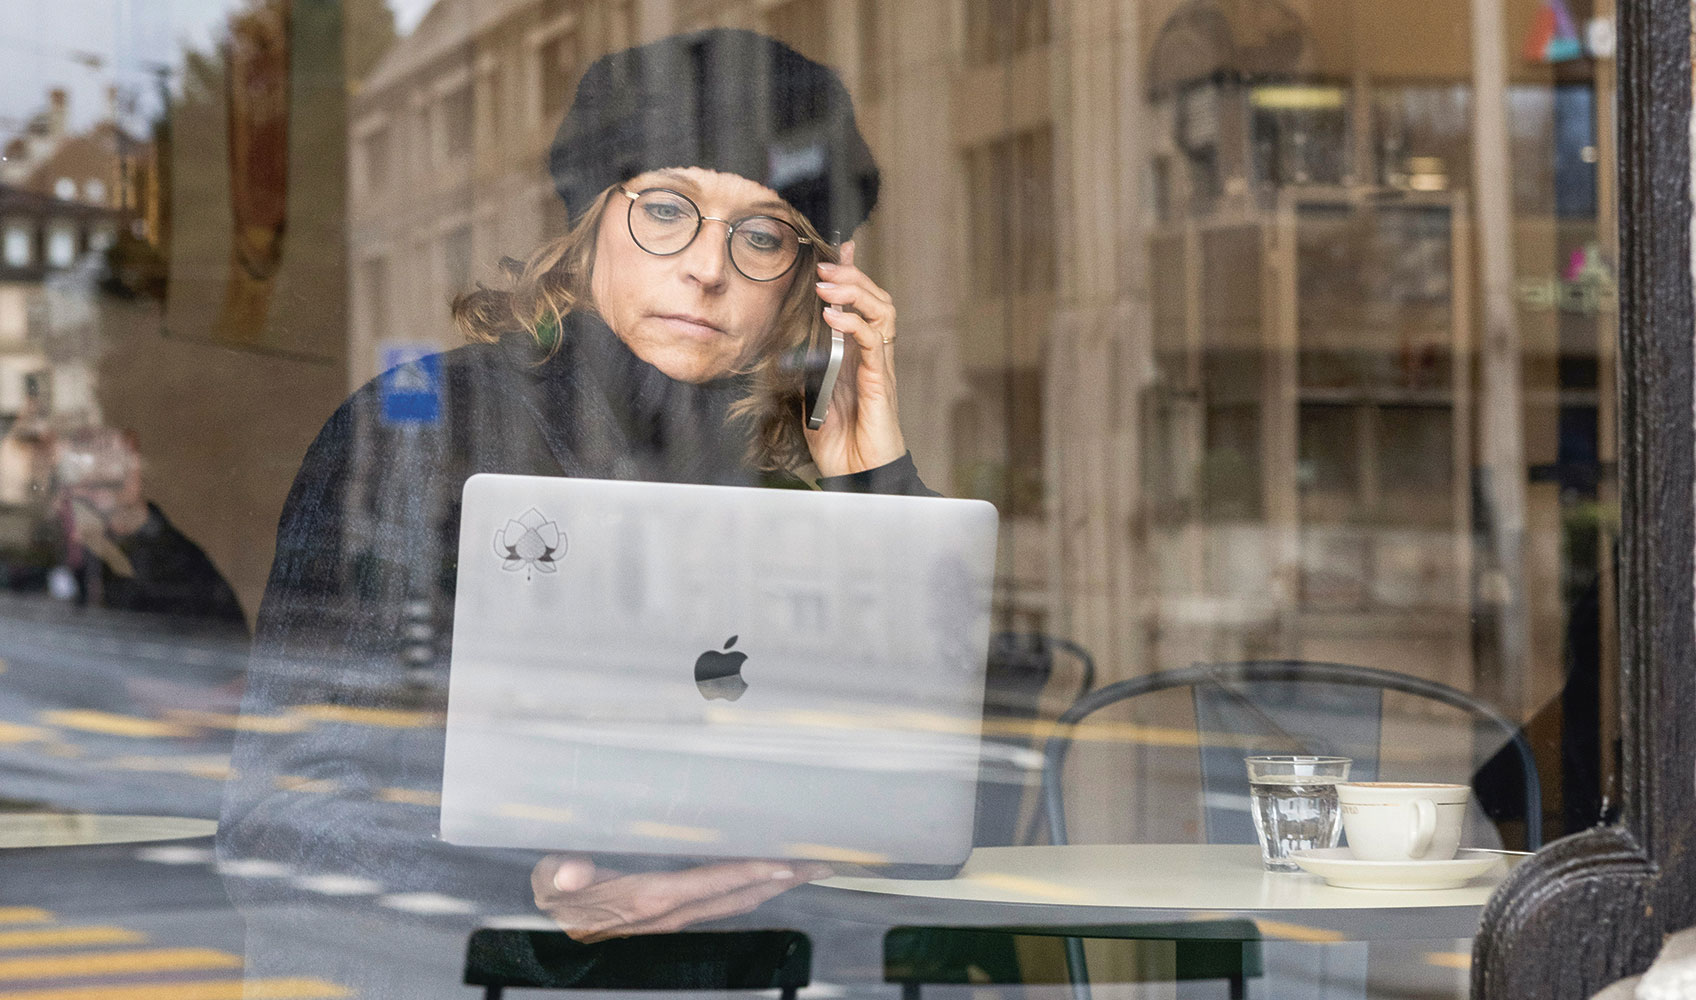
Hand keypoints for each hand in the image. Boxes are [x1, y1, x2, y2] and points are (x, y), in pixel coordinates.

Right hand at [532, 854, 832, 942]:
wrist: (558, 925)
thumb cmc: (559, 894)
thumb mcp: (552, 882)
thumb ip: (563, 875)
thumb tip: (574, 870)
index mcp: (648, 898)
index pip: (710, 883)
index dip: (749, 873)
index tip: (785, 864)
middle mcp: (671, 912)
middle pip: (739, 895)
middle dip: (782, 880)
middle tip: (823, 862)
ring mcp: (677, 917)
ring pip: (738, 902)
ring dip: (777, 886)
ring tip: (809, 867)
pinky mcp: (677, 915)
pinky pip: (727, 902)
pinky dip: (755, 888)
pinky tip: (768, 878)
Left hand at [805, 240, 906, 476]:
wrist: (856, 476)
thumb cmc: (837, 443)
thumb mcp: (809, 399)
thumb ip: (804, 371)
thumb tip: (786, 349)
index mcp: (856, 357)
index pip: (860, 305)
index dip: (853, 275)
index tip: (840, 248)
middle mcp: (872, 356)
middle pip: (877, 300)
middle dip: (853, 276)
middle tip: (826, 263)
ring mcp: (879, 367)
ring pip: (882, 311)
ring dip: (856, 291)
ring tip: (830, 283)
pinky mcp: (881, 382)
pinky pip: (873, 341)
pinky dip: (854, 322)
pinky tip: (833, 315)